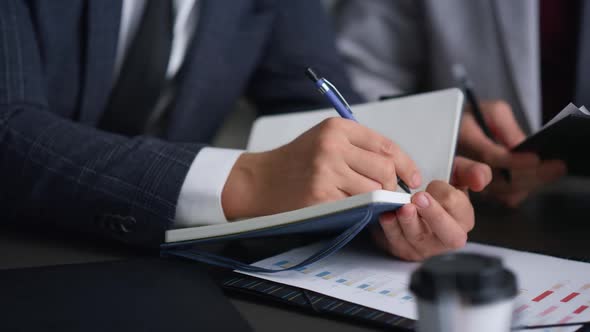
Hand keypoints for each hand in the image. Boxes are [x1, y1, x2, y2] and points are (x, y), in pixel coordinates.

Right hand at [221, 118, 421, 219]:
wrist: (260, 181)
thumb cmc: (296, 162)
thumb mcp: (324, 140)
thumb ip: (358, 147)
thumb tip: (398, 168)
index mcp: (337, 128)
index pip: (386, 146)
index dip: (406, 165)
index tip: (412, 179)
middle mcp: (333, 146)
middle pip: (384, 169)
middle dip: (391, 187)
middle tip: (388, 196)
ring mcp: (326, 171)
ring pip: (373, 190)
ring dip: (375, 201)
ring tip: (366, 202)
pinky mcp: (320, 196)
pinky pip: (356, 206)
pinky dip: (359, 211)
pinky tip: (351, 209)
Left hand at [372, 157, 491, 260]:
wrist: (409, 199)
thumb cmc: (436, 190)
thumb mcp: (456, 174)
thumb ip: (472, 172)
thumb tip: (480, 181)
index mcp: (463, 218)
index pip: (461, 210)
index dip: (448, 196)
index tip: (433, 184)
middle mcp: (446, 236)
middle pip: (449, 235)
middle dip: (435, 216)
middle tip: (420, 198)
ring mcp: (424, 245)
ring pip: (418, 238)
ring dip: (409, 222)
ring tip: (403, 207)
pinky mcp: (403, 248)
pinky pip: (395, 242)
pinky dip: (390, 228)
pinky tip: (386, 215)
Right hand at [458, 100, 565, 206]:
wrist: (464, 129)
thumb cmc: (481, 117)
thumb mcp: (494, 111)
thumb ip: (506, 127)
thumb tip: (521, 146)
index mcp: (463, 138)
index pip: (488, 156)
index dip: (513, 160)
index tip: (536, 159)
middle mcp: (461, 162)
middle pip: (498, 179)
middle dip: (530, 175)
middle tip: (556, 167)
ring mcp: (469, 181)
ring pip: (502, 191)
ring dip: (530, 183)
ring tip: (552, 172)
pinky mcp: (480, 190)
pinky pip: (503, 196)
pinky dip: (522, 190)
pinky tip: (537, 181)